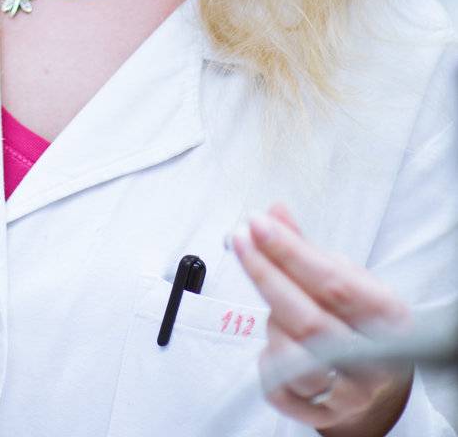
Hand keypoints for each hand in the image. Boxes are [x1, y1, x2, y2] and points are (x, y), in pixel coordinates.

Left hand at [230, 202, 414, 433]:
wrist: (378, 386)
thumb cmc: (360, 323)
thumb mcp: (349, 280)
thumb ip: (308, 249)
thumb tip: (274, 213)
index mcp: (388, 318)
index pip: (333, 283)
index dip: (291, 252)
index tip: (258, 224)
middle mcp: (373, 360)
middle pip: (309, 321)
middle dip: (267, 275)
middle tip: (241, 241)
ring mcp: (349, 394)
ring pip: (293, 357)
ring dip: (271, 323)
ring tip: (275, 305)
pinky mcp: (322, 417)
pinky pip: (279, 387)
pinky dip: (267, 359)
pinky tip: (274, 343)